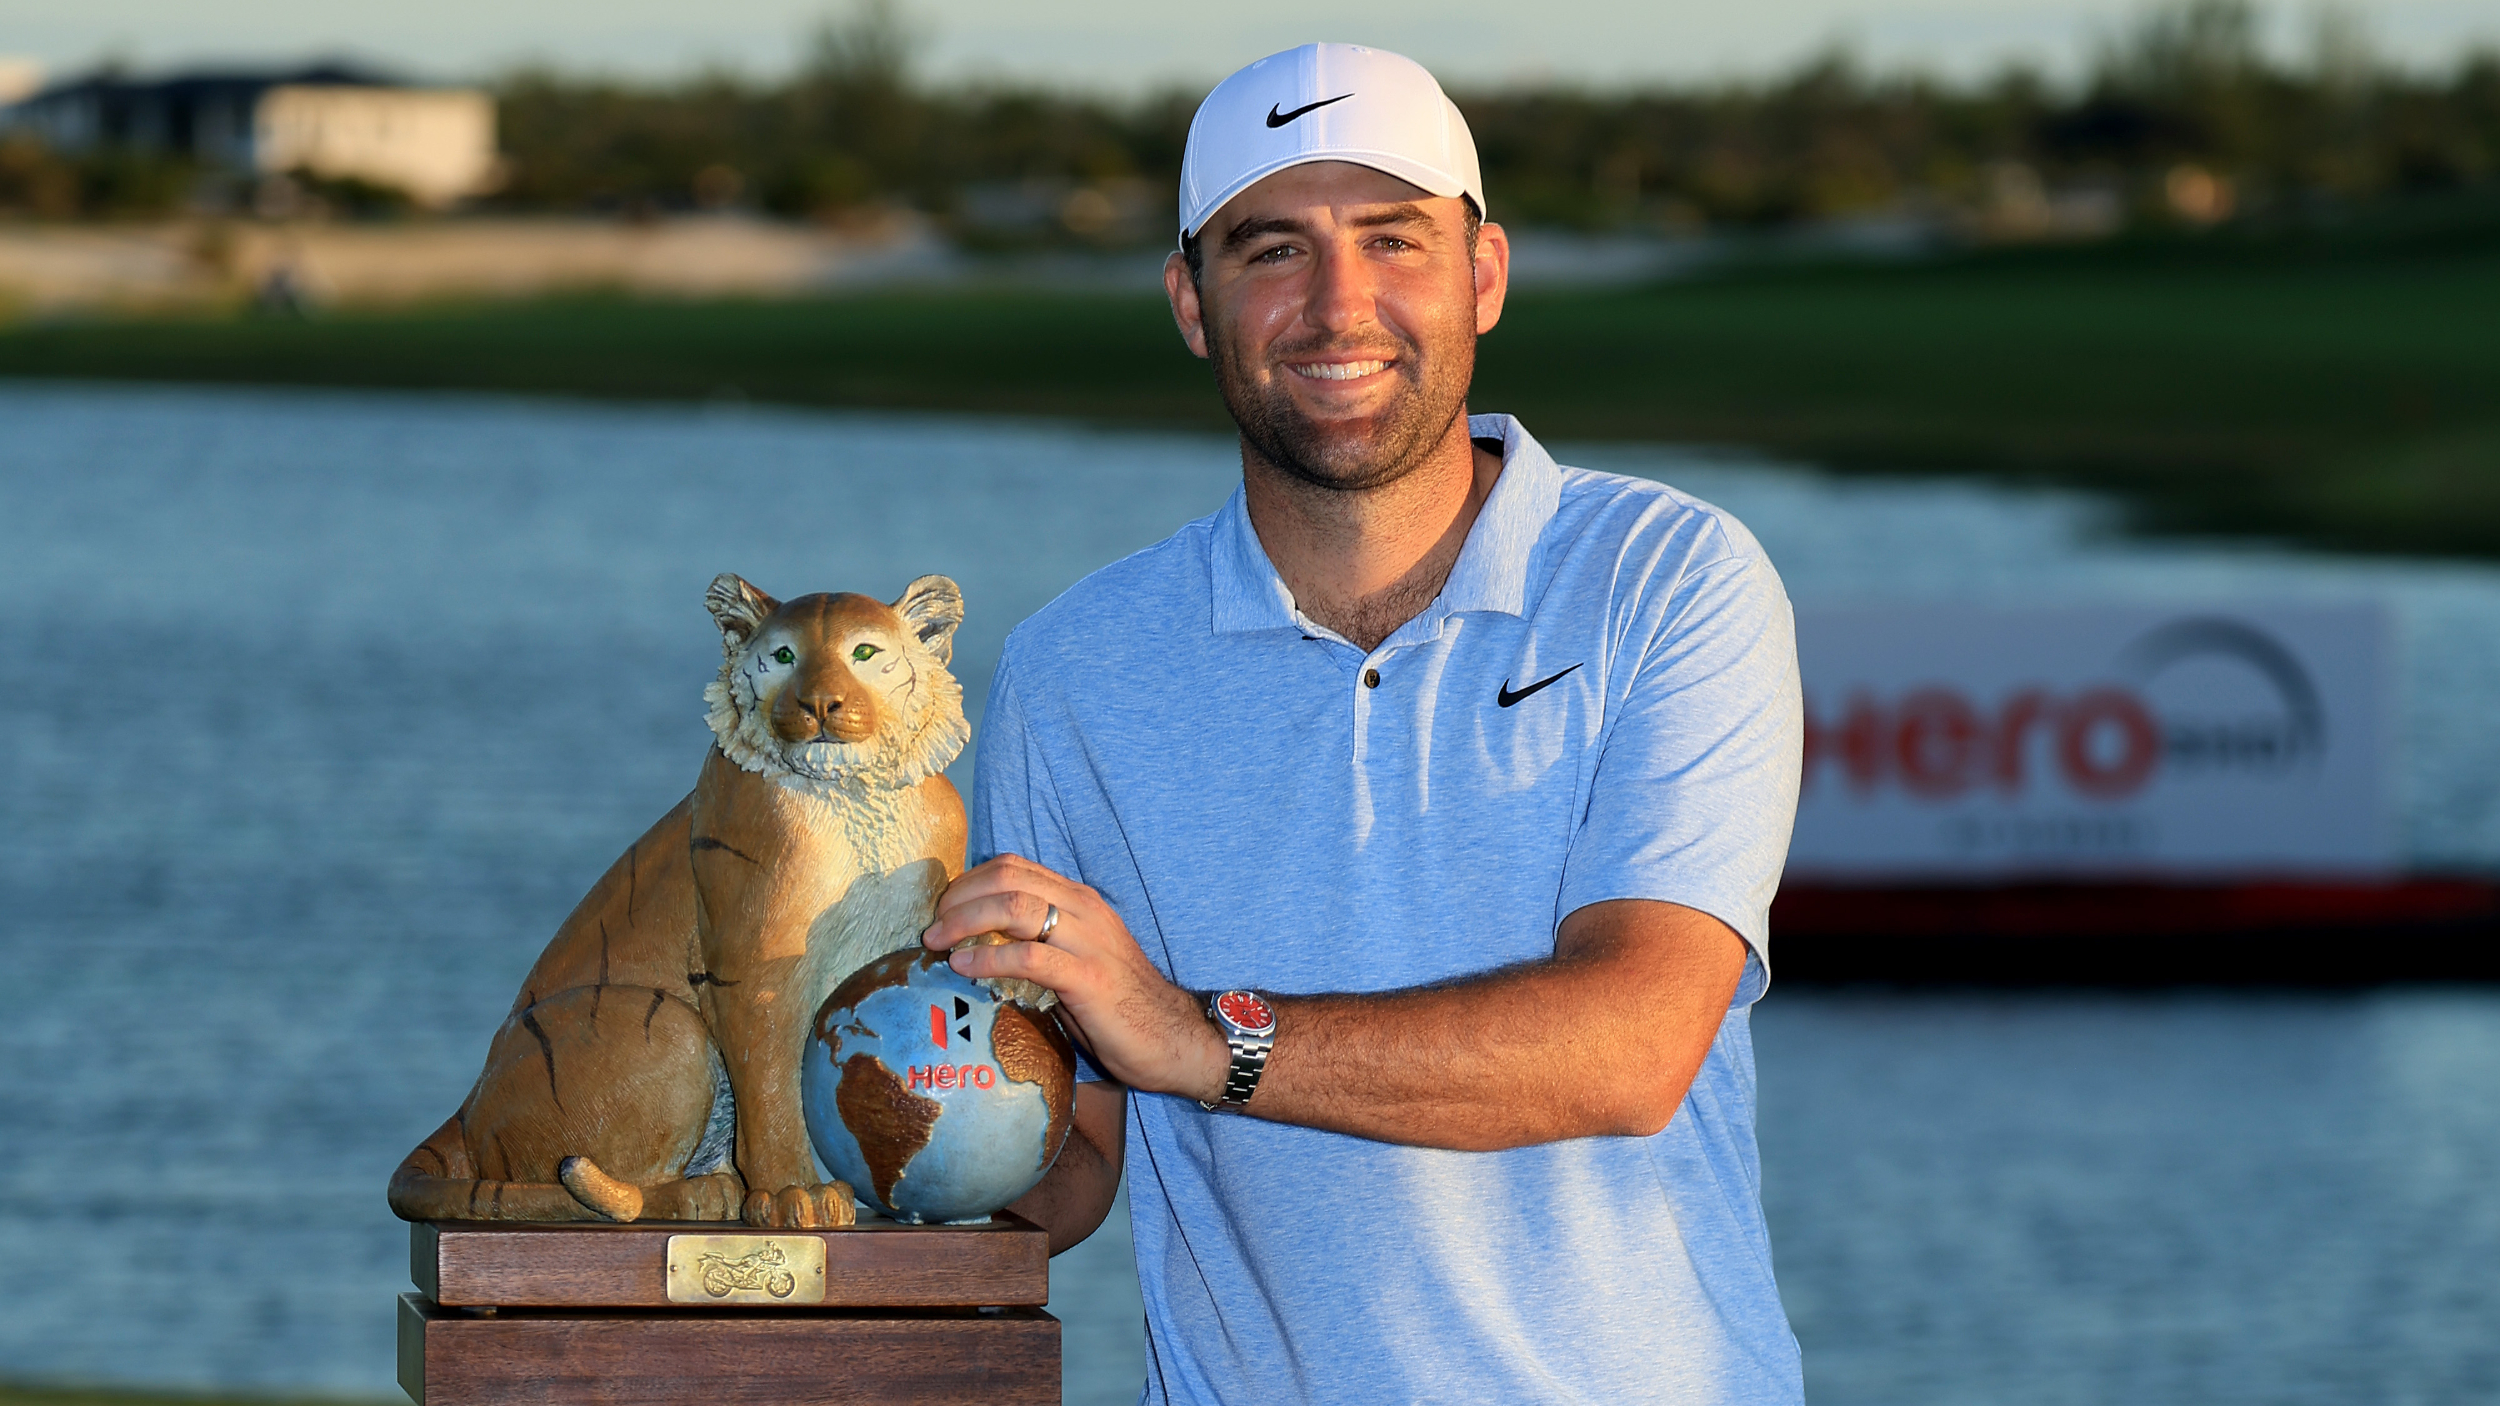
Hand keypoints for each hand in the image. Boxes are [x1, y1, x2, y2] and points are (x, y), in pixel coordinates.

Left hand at [922, 854, 1226, 1101]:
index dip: (969, 881)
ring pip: (1015, 906)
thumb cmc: (1118, 1007)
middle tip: (932, 928)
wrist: (1174, 1040)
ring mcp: (1089, 941)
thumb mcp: (1075, 961)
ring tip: (937, 943)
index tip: (942, 909)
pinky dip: (989, 958)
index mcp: (1079, 901)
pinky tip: (964, 968)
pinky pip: (1030, 956)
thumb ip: (1037, 944)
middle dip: (959, 898)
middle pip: (1008, 879)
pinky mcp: (1089, 977)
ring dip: (966, 921)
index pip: (1014, 867)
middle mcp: (1084, 910)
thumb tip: (978, 947)